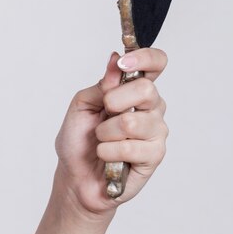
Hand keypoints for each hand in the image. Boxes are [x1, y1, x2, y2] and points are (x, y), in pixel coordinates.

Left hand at [54, 48, 168, 216]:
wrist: (76, 175)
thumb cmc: (79, 139)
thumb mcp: (82, 105)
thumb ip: (101, 85)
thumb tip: (115, 60)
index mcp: (134, 89)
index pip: (155, 63)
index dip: (144, 58)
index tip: (123, 63)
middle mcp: (151, 107)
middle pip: (146, 89)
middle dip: (114, 101)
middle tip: (103, 113)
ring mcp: (156, 131)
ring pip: (133, 121)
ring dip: (105, 132)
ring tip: (102, 140)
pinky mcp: (155, 155)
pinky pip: (130, 146)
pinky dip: (108, 151)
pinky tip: (107, 156)